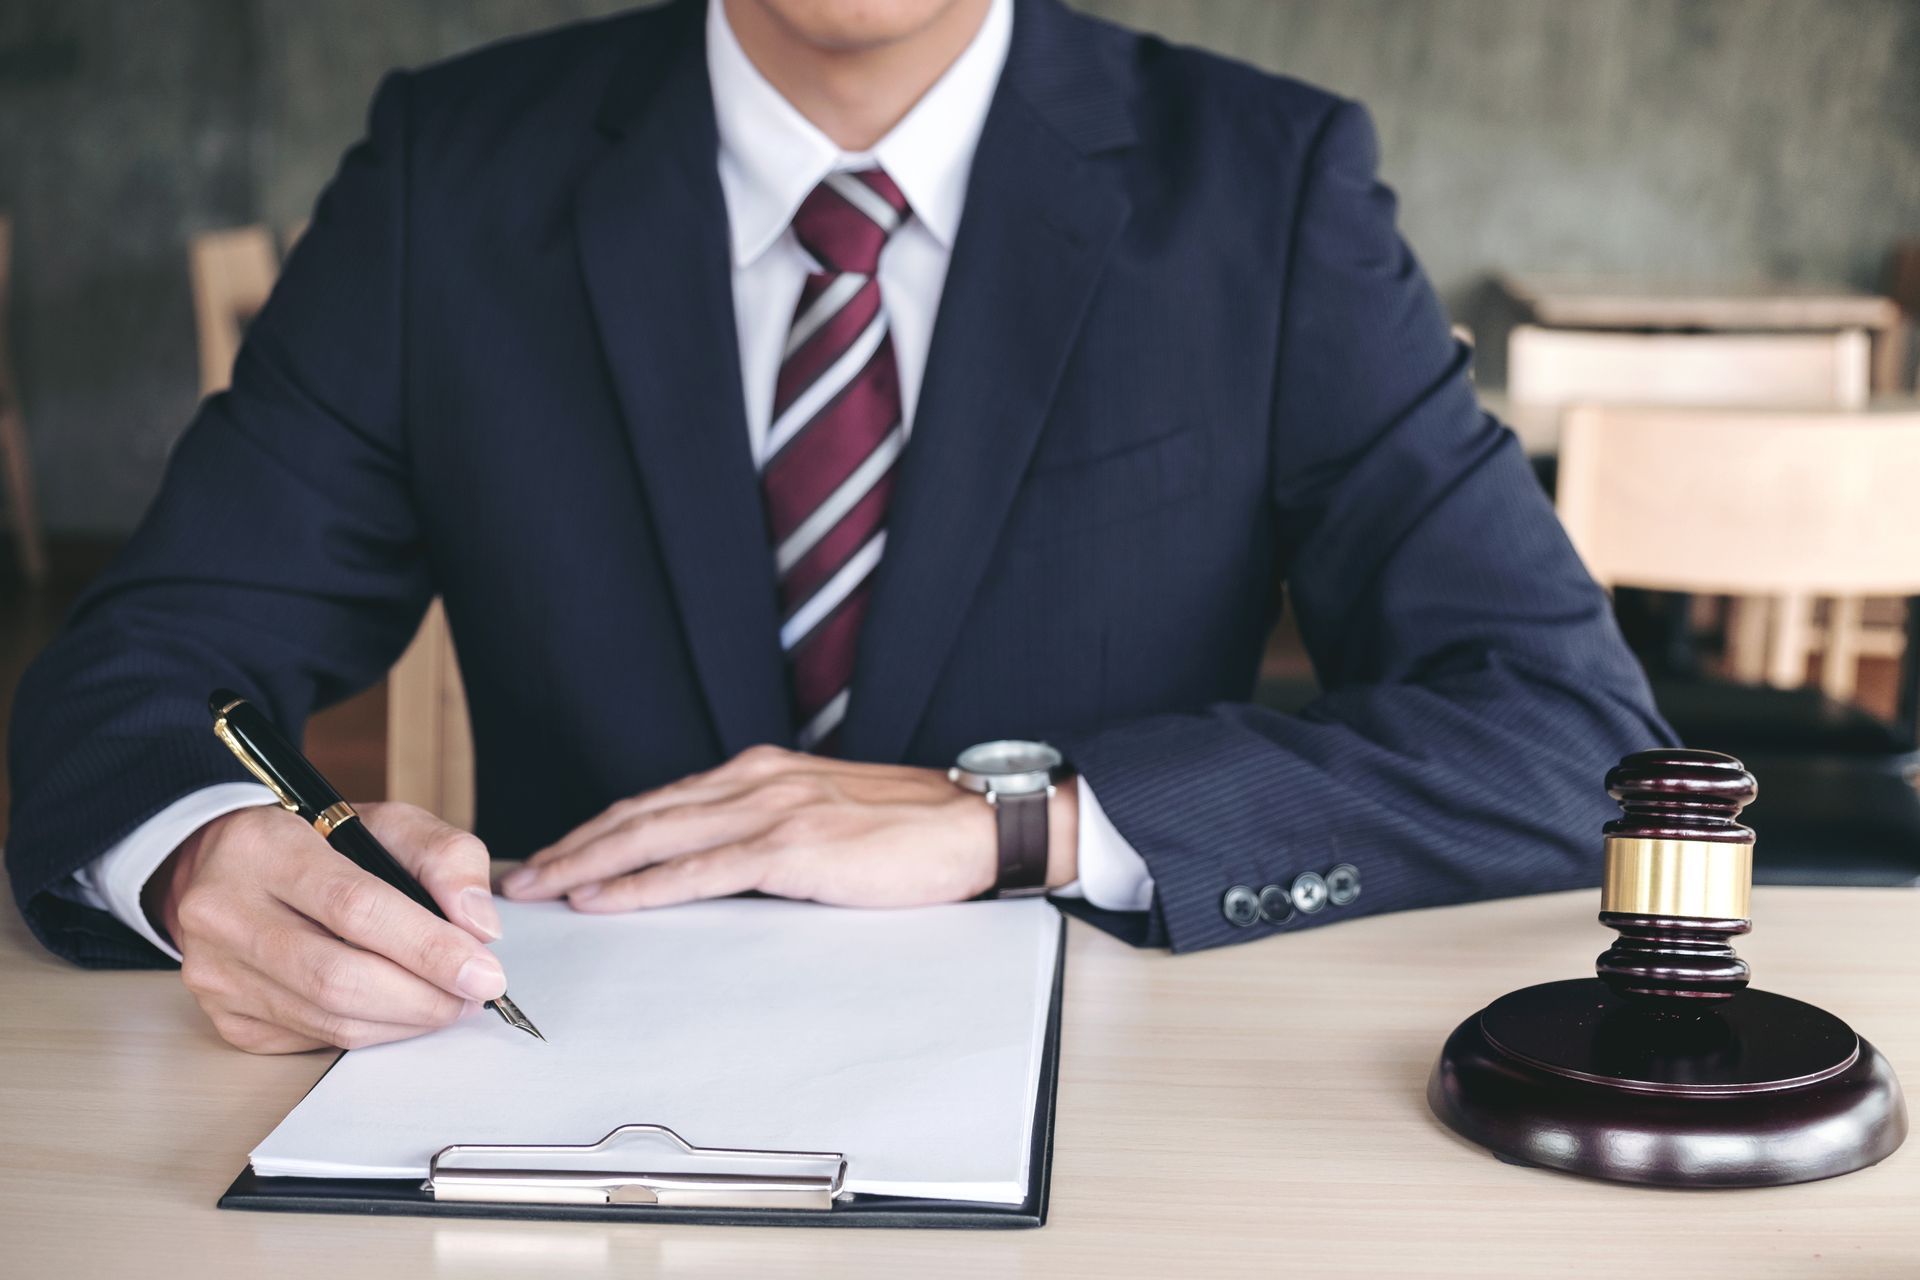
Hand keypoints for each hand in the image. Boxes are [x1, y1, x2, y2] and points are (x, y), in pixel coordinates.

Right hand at [149, 802, 508, 1053]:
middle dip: (423, 996)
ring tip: (448, 1002)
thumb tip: (480, 928)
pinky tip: (399, 1010)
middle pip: (339, 976)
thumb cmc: (322, 844)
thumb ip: (446, 859)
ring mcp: (216, 971)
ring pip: (328, 1017)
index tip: (485, 973)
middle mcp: (224, 912)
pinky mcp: (227, 1015)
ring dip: (405, 1020)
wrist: (230, 868)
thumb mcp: (388, 823)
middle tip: (474, 996)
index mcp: (264, 848)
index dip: (429, 948)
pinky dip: (371, 1030)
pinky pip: (315, 1037)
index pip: (356, 909)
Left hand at [499, 745, 1078, 912]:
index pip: (661, 801)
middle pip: (641, 814)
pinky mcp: (791, 847)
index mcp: (762, 772)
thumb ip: (769, 827)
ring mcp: (771, 810)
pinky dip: (641, 885)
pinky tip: (605, 899)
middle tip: (520, 875)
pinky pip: (698, 871)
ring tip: (540, 889)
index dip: (600, 828)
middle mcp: (756, 781)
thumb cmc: (911, 829)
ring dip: (587, 864)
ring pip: (654, 836)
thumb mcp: (826, 814)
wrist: (976, 825)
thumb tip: (719, 863)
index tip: (555, 852)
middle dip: (572, 846)